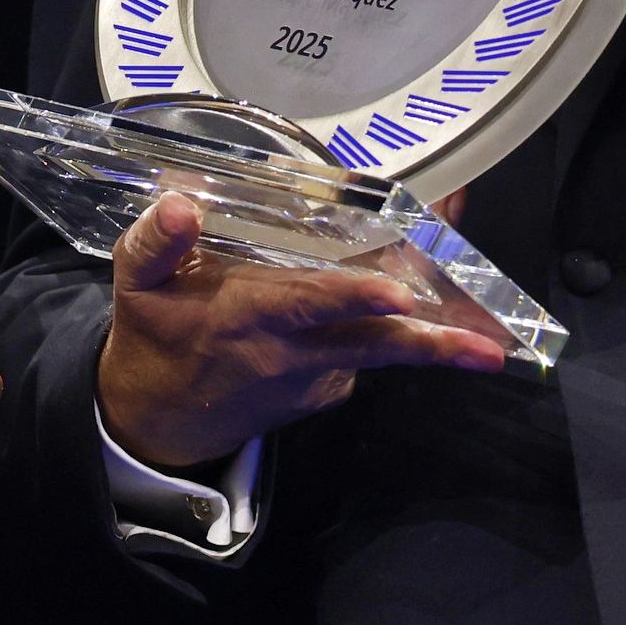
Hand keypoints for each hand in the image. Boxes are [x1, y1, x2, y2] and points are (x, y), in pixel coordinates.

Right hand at [95, 193, 506, 471]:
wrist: (162, 420)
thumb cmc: (155, 336)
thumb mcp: (135, 285)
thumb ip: (154, 243)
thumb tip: (180, 204)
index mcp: (250, 318)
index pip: (310, 306)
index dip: (354, 297)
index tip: (398, 291)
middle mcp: (295, 353)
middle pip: (375, 344)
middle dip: (435, 343)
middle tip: (491, 344)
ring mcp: (320, 376)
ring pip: (383, 346)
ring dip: (436, 330)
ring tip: (486, 316)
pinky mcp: (332, 388)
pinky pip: (371, 349)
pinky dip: (400, 324)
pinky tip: (415, 289)